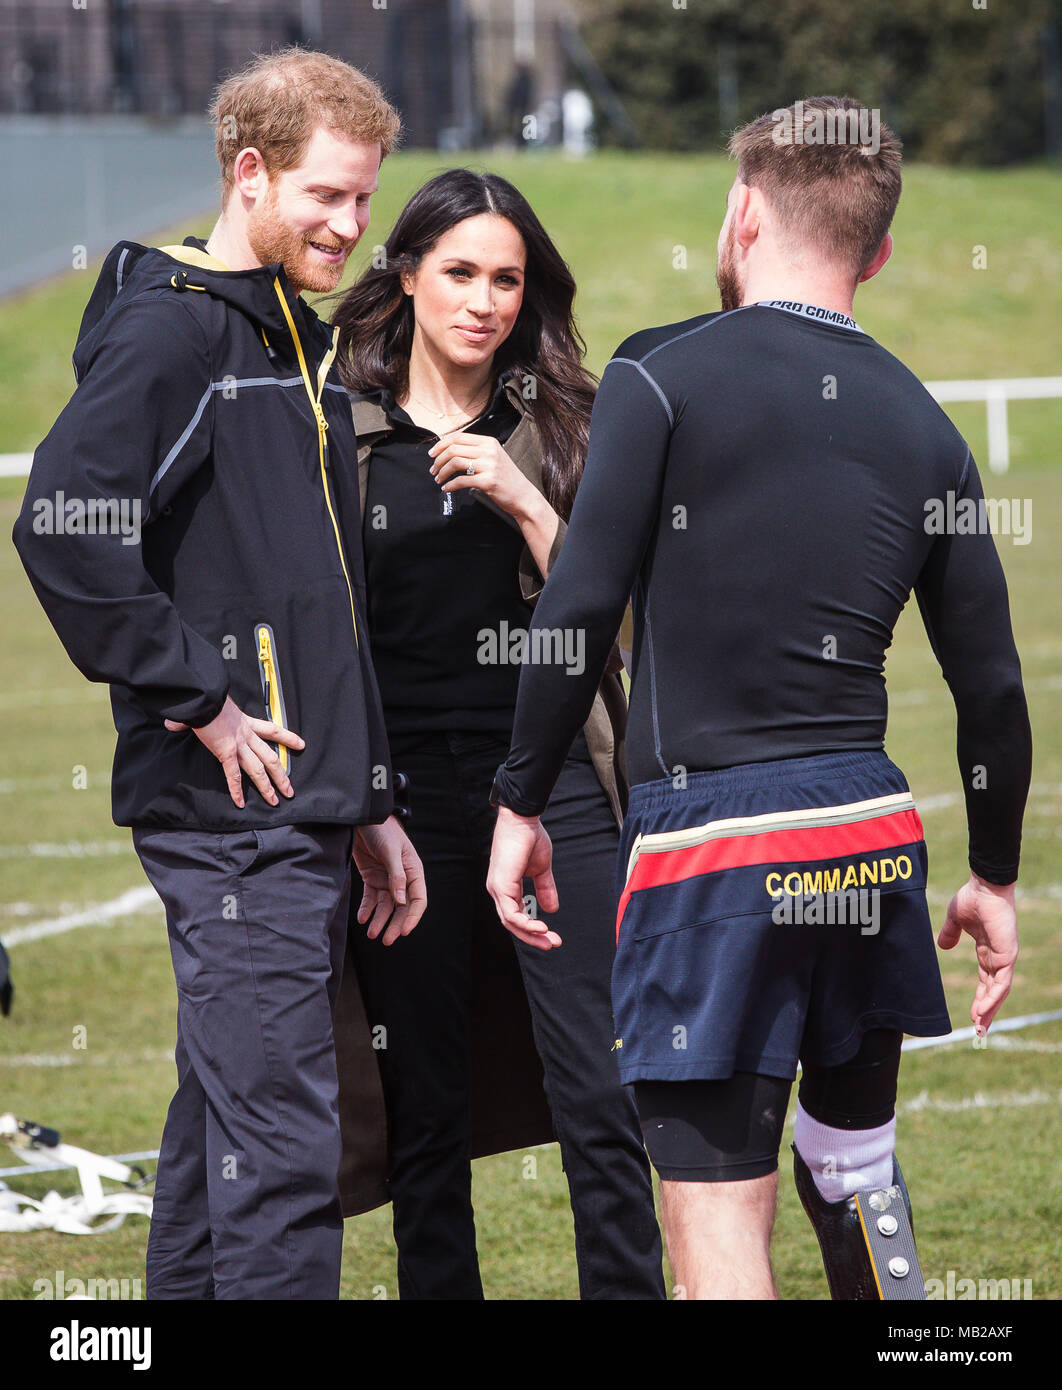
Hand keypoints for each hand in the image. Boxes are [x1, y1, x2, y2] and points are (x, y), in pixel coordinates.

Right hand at [164, 695, 303, 807]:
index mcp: (245, 721)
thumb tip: (173, 722)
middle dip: (281, 776)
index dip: (288, 738)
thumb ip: (194, 718)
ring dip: (267, 786)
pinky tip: (240, 803)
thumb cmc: (206, 697)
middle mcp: (246, 734)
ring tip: (275, 800)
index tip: (301, 745)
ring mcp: (238, 744)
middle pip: (270, 757)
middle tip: (289, 790)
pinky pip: (233, 774)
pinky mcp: (226, 751)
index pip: (272, 730)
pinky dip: (236, 790)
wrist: (204, 694)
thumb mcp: (208, 705)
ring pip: (258, 769)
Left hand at [353, 816, 426, 944]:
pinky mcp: (371, 877)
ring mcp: (386, 878)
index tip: (404, 931)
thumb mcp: (391, 851)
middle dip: (395, 924)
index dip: (412, 916)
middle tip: (387, 940)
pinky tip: (362, 918)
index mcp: (413, 871)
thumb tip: (400, 901)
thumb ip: (396, 876)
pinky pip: (371, 898)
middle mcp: (402, 878)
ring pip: (386, 906)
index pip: (417, 899)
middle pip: (401, 907)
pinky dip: (367, 909)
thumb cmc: (382, 830)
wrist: (363, 817)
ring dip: (379, 920)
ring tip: (371, 933)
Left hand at [427, 433, 544, 523]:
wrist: (524, 496)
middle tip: (433, 469)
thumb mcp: (494, 457)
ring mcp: (489, 466)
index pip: (458, 437)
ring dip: (442, 472)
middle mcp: (489, 451)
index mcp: (489, 442)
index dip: (441, 444)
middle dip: (439, 460)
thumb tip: (449, 449)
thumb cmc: (506, 478)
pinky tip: (446, 488)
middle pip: (454, 449)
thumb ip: (476, 451)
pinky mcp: (488, 482)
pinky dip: (450, 485)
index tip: (432, 454)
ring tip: (438, 479)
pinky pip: (461, 481)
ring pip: (455, 463)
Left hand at [486, 806, 561, 950]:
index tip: (552, 936)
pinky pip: (511, 914)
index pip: (517, 915)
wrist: (523, 820)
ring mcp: (497, 888)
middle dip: (533, 936)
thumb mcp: (541, 869)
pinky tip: (541, 927)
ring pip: (511, 922)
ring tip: (549, 939)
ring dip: (531, 933)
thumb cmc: (530, 838)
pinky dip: (526, 923)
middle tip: (552, 944)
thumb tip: (552, 909)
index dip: (534, 928)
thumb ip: (545, 889)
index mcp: (506, 887)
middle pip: (512, 924)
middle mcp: (498, 890)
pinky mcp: (501, 885)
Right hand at [937, 873, 1018, 1032]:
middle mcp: (998, 958)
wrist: (984, 886)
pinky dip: (993, 998)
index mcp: (988, 951)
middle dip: (987, 1012)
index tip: (973, 1017)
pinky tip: (983, 1011)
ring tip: (979, 1027)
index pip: (986, 982)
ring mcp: (1005, 957)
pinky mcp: (1007, 955)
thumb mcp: (955, 920)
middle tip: (979, 1032)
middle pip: (994, 992)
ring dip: (990, 1010)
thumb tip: (942, 946)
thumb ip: (949, 934)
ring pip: (999, 991)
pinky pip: (1001, 982)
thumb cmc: (972, 898)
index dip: (980, 1000)